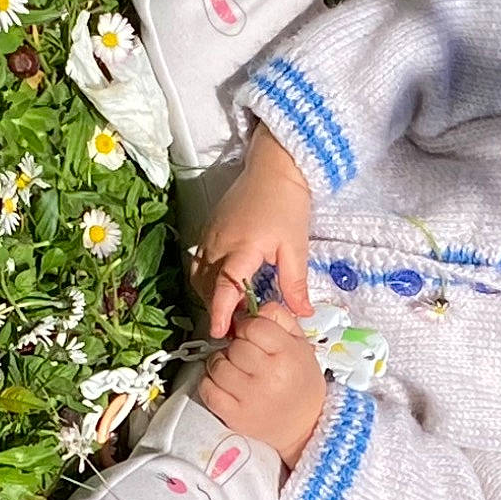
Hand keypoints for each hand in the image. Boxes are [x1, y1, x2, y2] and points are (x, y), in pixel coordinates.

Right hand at [192, 123, 313, 339]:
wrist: (274, 167)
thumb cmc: (286, 202)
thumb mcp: (296, 247)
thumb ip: (295, 283)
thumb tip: (301, 313)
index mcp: (242, 248)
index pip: (225, 287)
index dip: (221, 313)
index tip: (220, 332)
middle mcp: (219, 243)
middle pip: (208, 287)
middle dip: (218, 309)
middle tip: (236, 327)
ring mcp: (210, 236)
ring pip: (200, 277)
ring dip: (210, 296)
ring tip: (231, 308)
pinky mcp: (208, 230)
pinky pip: (198, 263)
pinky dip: (206, 280)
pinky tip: (223, 286)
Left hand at [198, 304, 326, 470]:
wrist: (304, 426)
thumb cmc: (301, 383)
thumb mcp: (301, 345)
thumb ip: (280, 318)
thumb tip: (255, 306)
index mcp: (288, 355)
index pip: (254, 325)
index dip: (250, 328)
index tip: (253, 336)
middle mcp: (269, 376)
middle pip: (235, 345)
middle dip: (238, 347)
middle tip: (248, 357)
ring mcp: (249, 398)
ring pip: (217, 365)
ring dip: (222, 364)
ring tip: (236, 370)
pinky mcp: (234, 416)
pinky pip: (207, 389)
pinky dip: (210, 383)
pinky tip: (224, 384)